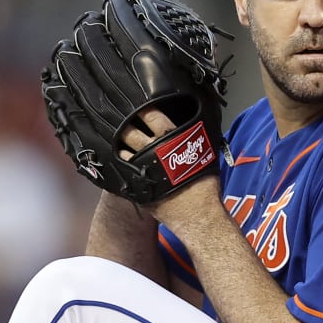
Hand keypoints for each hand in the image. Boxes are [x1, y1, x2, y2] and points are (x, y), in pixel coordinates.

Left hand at [121, 108, 224, 235]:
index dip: (145, 110)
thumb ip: (195, 140)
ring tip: (116, 139)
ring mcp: (142, 172)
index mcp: (170, 142)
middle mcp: (152, 154)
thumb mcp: (206, 156)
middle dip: (125, 125)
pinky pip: (122, 174)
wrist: (199, 217)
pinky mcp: (136, 189)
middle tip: (122, 120)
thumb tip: (194, 128)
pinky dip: (119, 166)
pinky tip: (118, 162)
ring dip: (119, 145)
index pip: (153, 117)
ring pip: (122, 152)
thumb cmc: (205, 189)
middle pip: (131, 133)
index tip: (139, 105)